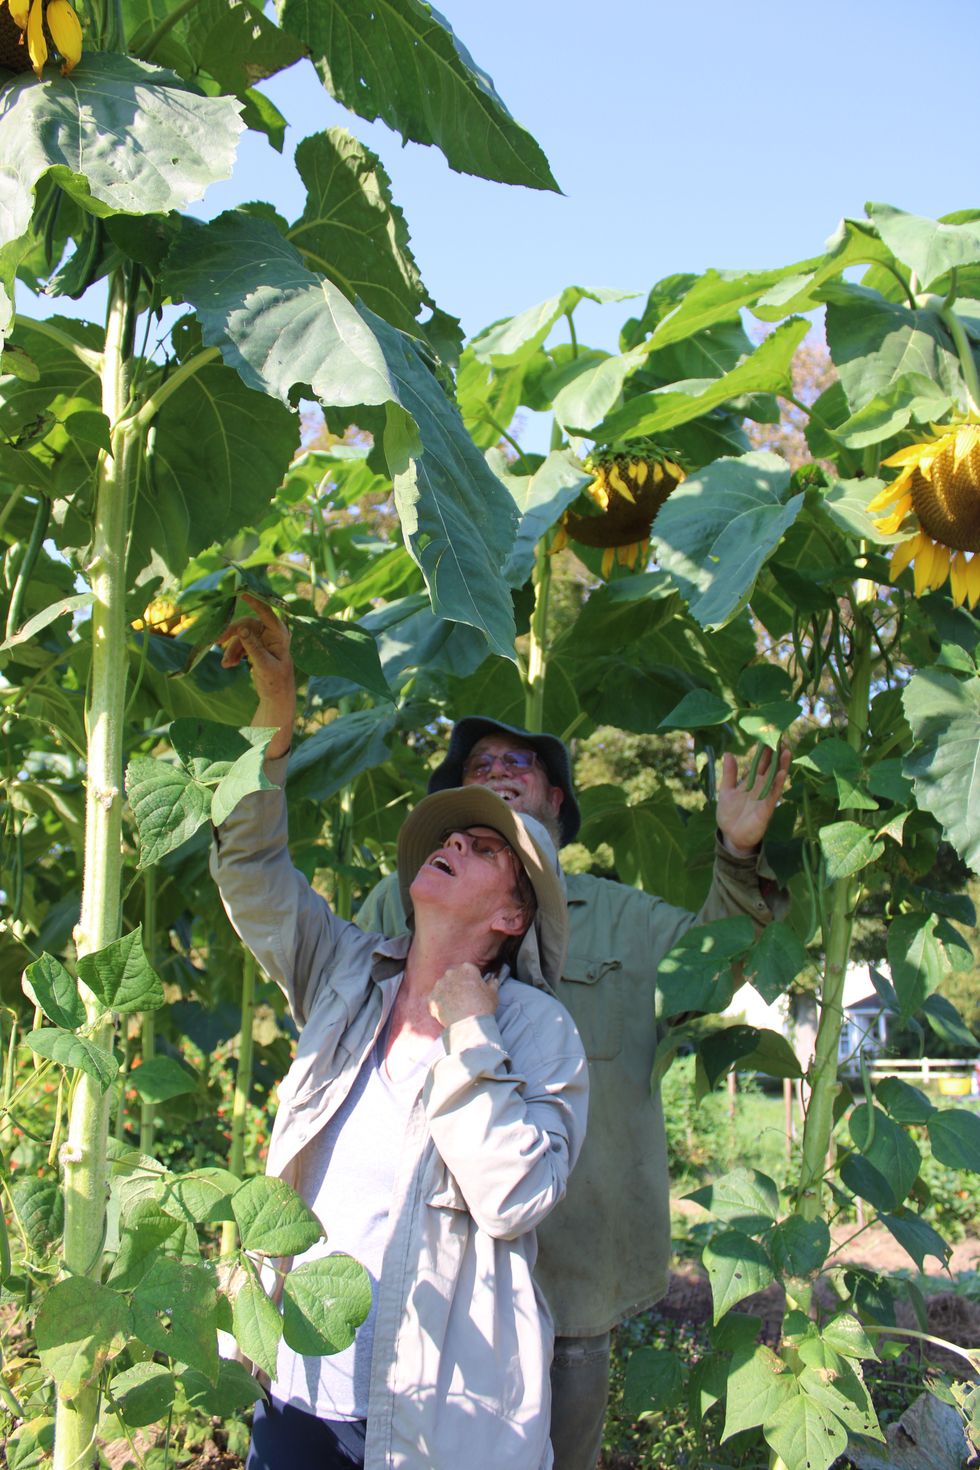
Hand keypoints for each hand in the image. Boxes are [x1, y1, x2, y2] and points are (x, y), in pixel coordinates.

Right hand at [218, 594, 294, 758]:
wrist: (276, 696)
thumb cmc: (275, 681)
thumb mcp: (264, 665)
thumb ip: (253, 647)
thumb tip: (241, 628)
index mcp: (279, 634)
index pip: (266, 613)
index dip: (254, 601)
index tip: (242, 592)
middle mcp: (271, 633)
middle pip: (246, 625)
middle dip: (231, 635)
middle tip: (216, 641)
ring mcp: (262, 639)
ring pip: (240, 636)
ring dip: (231, 649)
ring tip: (226, 664)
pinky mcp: (255, 646)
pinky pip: (239, 644)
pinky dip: (233, 653)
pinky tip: (229, 665)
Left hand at [428, 963, 498, 1028]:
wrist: (469, 1025)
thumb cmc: (483, 1008)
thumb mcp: (493, 994)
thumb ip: (492, 984)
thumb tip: (493, 980)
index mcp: (467, 968)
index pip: (468, 970)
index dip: (472, 979)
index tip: (473, 988)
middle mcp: (451, 973)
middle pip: (454, 976)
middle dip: (458, 984)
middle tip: (464, 998)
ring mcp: (439, 985)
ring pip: (443, 987)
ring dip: (447, 994)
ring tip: (455, 1007)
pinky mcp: (432, 998)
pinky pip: (434, 999)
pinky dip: (439, 1004)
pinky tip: (446, 1012)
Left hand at [717, 745, 789, 856]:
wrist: (731, 836)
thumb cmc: (729, 814)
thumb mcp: (726, 790)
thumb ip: (729, 773)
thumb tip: (728, 753)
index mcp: (751, 782)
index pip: (760, 763)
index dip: (765, 751)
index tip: (769, 736)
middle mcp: (761, 787)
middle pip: (771, 768)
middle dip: (777, 754)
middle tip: (782, 738)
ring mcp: (765, 797)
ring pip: (776, 778)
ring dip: (782, 766)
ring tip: (787, 751)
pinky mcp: (766, 808)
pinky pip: (774, 794)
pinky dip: (778, 784)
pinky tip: (782, 773)